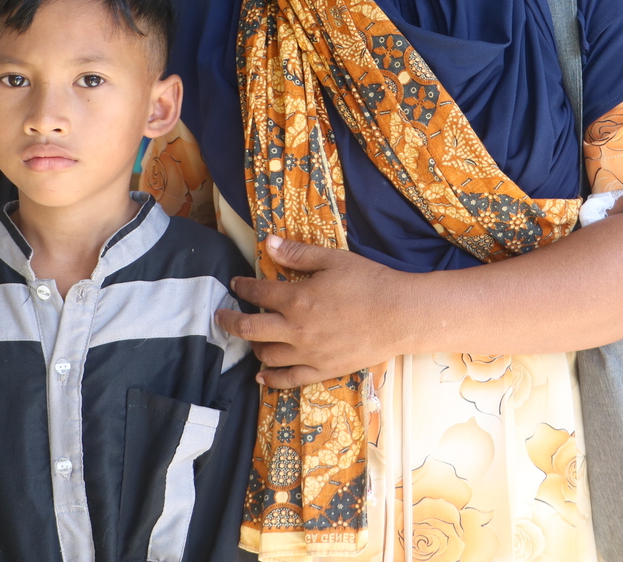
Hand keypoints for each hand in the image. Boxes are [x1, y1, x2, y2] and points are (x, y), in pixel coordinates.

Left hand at [216, 235, 409, 388]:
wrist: (400, 315)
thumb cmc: (369, 282)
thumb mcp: (332, 260)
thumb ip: (297, 254)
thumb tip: (268, 243)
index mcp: (296, 299)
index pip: (258, 292)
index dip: (243, 286)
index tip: (236, 283)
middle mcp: (295, 330)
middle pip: (250, 328)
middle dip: (230, 320)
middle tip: (221, 315)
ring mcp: (307, 354)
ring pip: (266, 354)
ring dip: (251, 345)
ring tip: (248, 337)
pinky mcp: (322, 370)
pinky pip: (289, 379)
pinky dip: (270, 378)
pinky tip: (261, 376)